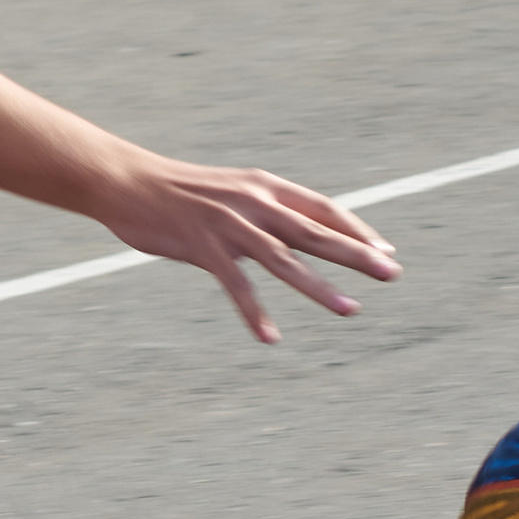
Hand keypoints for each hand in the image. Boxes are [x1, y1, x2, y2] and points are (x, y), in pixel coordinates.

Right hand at [100, 157, 399, 344]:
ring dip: (320, 287)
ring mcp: (230, 225)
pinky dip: (254, 313)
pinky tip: (270, 338)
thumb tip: (296, 232)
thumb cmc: (179, 190)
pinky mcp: (203, 246)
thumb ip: (263, 210)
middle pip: (316, 232)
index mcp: (264, 186)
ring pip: (285, 260)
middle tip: (391, 273)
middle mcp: (254, 202)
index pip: (322, 207)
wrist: (127, 181)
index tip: (385, 249)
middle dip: (357, 254)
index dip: (356, 228)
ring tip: (351, 310)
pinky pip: (236, 285)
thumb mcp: (231, 191)